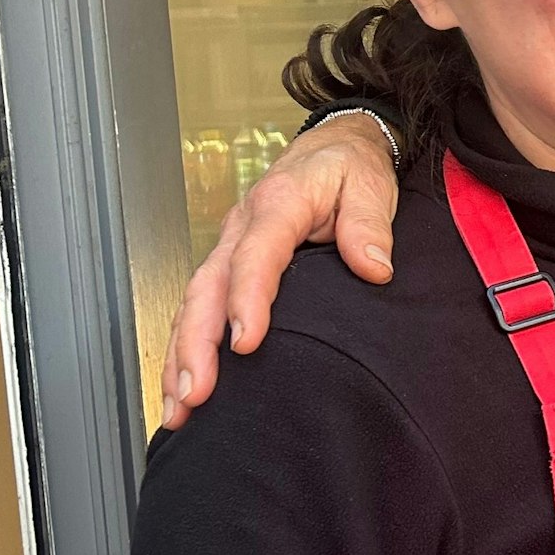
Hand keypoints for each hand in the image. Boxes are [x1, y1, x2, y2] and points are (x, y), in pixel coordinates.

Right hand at [159, 112, 399, 427]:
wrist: (334, 146)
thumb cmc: (349, 167)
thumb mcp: (369, 183)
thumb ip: (369, 224)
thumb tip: (374, 267)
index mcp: (277, 206)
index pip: (255, 256)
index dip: (246, 300)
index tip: (245, 344)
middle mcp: (241, 229)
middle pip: (207, 289)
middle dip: (195, 344)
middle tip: (196, 393)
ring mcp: (229, 248)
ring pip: (194, 305)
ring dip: (181, 357)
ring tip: (179, 408)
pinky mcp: (229, 265)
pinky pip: (199, 309)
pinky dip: (185, 349)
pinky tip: (184, 389)